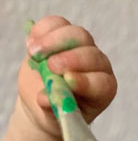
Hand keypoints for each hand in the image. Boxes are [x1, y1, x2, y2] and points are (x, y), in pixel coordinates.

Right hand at [17, 16, 116, 136]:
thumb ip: (54, 107)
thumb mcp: (55, 116)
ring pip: (77, 35)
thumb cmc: (56, 111)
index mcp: (102, 90)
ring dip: (54, 41)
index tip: (69, 80)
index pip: (102, 83)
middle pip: (91, 54)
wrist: (44, 98)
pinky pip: (58, 24)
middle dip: (71, 58)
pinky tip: (32, 43)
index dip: (87, 81)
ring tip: (34, 54)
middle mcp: (98, 67)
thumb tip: (46, 98)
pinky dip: (43, 30)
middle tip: (50, 65)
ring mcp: (83, 48)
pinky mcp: (64, 36)